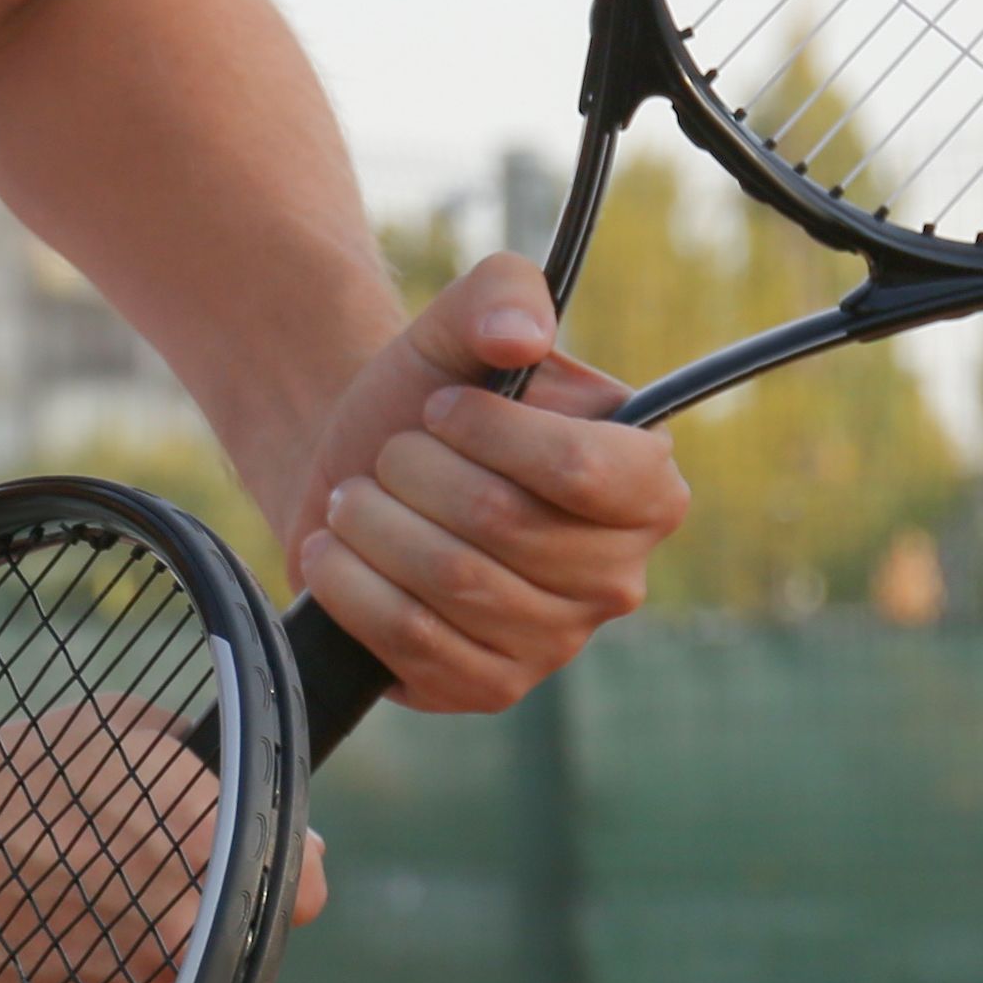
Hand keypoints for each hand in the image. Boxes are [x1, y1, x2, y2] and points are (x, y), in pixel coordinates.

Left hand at [287, 258, 686, 711]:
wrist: (355, 469)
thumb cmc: (428, 397)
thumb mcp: (463, 322)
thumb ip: (503, 295)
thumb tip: (518, 335)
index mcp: (647, 485)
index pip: (587, 469)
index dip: (490, 431)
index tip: (438, 406)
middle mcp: (619, 574)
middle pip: (503, 524)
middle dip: (413, 472)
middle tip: (387, 456)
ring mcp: (557, 641)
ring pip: (452, 582)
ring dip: (373, 524)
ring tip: (354, 497)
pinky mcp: (486, 687)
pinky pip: (413, 644)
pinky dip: (352, 585)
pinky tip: (335, 551)